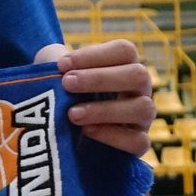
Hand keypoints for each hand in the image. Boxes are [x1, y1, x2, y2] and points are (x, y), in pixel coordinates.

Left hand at [36, 39, 153, 154]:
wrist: (55, 132)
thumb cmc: (59, 93)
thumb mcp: (53, 72)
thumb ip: (51, 59)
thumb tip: (53, 60)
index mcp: (123, 66)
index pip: (124, 51)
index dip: (94, 55)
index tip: (61, 65)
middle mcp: (139, 90)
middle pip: (138, 75)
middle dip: (100, 78)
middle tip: (67, 83)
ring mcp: (142, 118)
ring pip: (143, 108)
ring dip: (105, 109)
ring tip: (72, 114)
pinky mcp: (138, 144)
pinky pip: (139, 141)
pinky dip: (113, 136)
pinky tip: (87, 131)